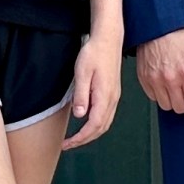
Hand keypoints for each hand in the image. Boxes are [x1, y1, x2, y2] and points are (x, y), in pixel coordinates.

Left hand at [60, 35, 123, 150]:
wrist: (108, 39)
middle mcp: (112, 99)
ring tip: (76, 137)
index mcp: (105, 96)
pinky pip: (106, 115)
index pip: (94, 125)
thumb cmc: (94, 52)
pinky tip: (87, 123)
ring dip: (91, 133)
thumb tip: (80, 115)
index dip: (81, 138)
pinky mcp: (113, 92)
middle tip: (69, 144)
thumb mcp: (82, 73)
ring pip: (105, 123)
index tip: (68, 144)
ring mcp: (115, 96)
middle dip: (85, 139)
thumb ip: (81, 95)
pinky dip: (97, 124)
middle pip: (101, 128)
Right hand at [135, 28, 183, 112]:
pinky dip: (158, 93)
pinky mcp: (143, 78)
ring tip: (174, 85)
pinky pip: (152, 97)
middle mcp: (171, 79)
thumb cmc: (183, 37)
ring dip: (172, 99)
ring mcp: (155, 79)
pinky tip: (163, 81)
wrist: (161, 24)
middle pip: (180, 108)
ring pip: (165, 106)